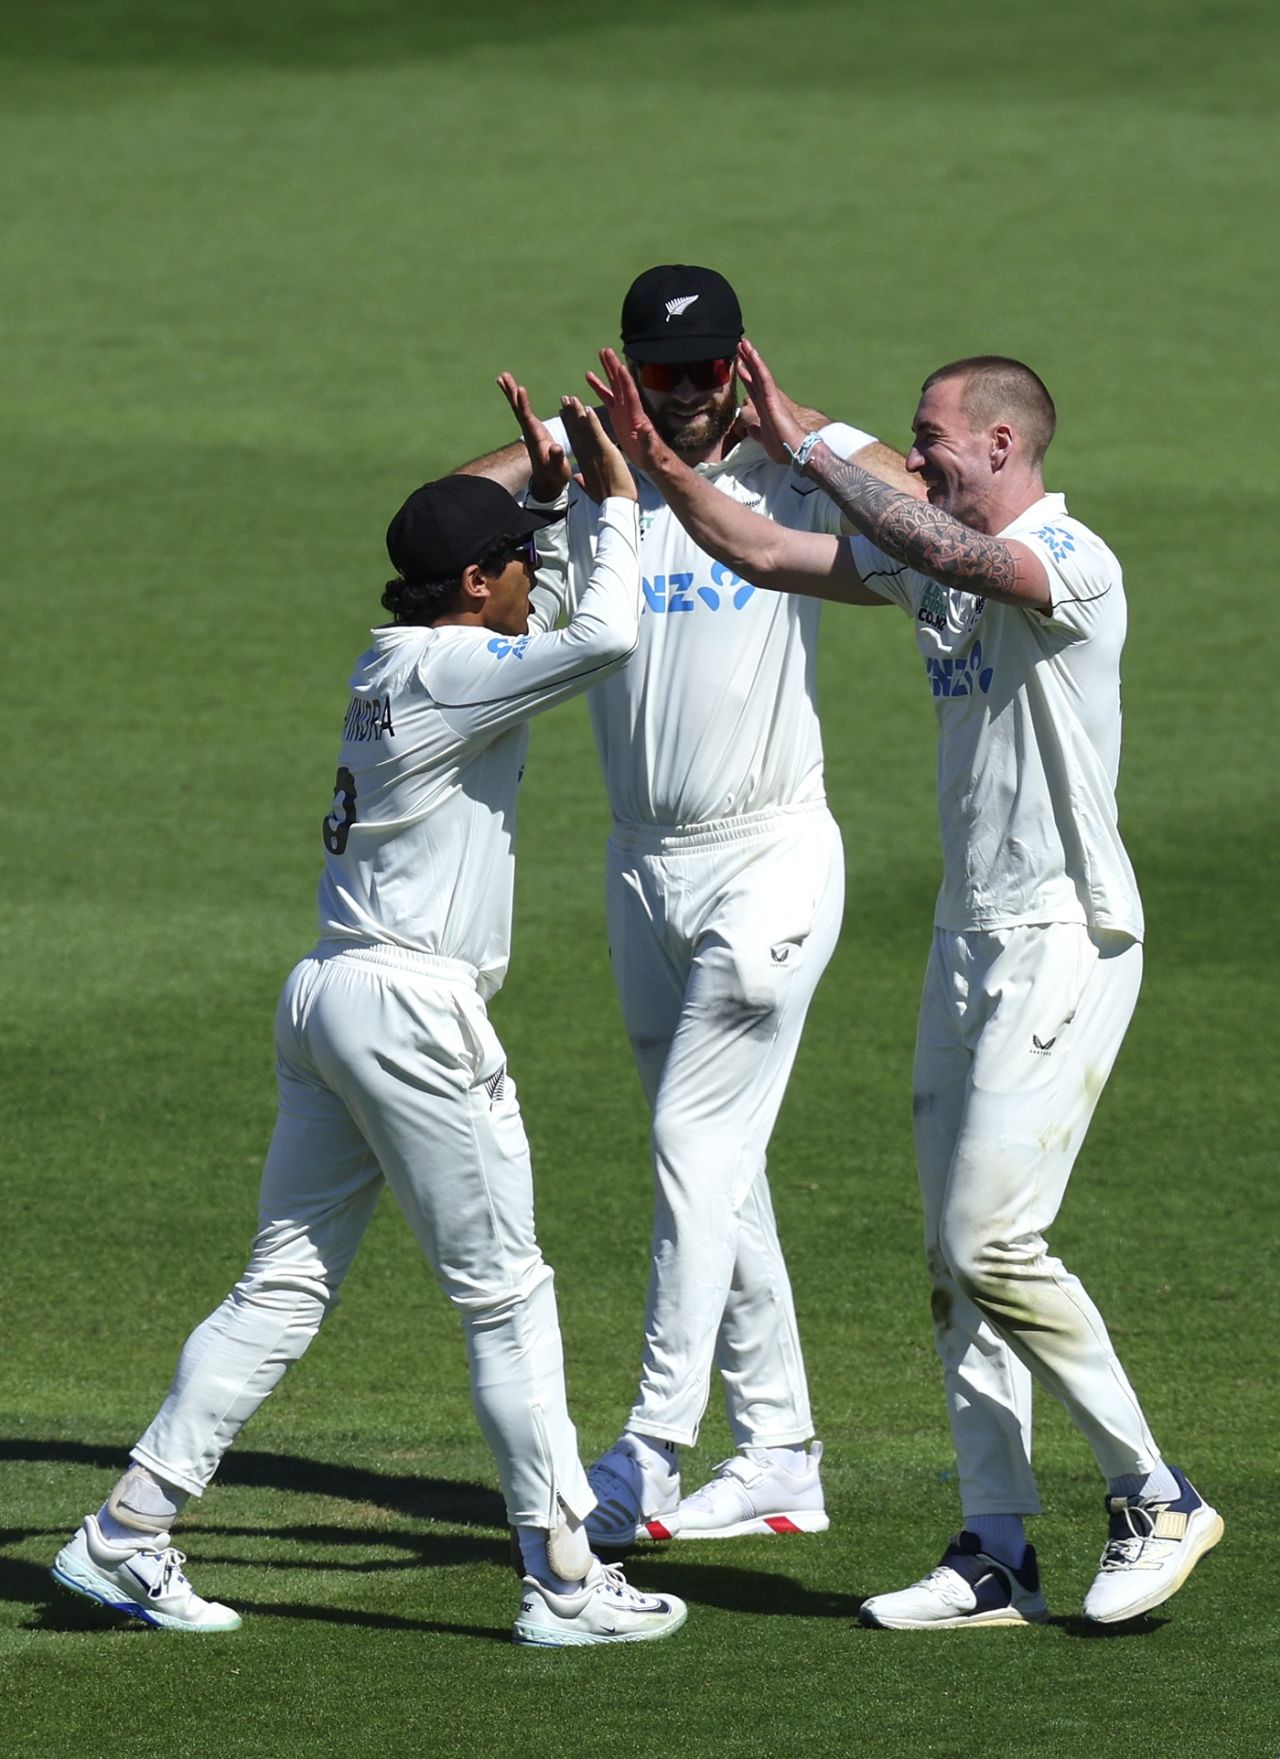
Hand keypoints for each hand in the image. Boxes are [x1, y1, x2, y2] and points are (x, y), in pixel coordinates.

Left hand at [497, 372, 569, 500]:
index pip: (527, 418)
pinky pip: (523, 410)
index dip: (523, 404)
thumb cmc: (555, 475)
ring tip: (503, 377)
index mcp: (536, 438)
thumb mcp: (558, 469)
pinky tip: (514, 390)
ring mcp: (530, 430)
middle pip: (518, 409)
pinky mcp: (533, 429)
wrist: (548, 481)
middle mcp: (529, 431)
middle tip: (503, 376)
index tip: (520, 389)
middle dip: (512, 393)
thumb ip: (556, 458)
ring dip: (511, 392)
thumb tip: (556, 448)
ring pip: (518, 408)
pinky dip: (518, 399)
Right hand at [559, 396, 636, 502]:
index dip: (569, 427)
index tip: (563, 415)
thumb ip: (583, 482)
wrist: (616, 505)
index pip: (575, 441)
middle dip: (570, 415)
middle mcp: (586, 456)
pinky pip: (597, 433)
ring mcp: (595, 453)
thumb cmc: (607, 499)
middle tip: (564, 399)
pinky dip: (592, 421)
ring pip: (584, 430)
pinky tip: (587, 409)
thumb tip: (577, 478)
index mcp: (584, 464)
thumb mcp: (591, 491)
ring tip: (571, 398)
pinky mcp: (606, 452)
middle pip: (576, 432)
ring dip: (577, 413)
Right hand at [586, 349, 670, 475]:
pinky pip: (606, 397)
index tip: (618, 365)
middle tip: (606, 350)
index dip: (625, 380)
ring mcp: (622, 409)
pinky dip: (598, 386)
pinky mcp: (616, 414)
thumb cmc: (651, 454)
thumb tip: (646, 428)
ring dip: (607, 370)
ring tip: (600, 354)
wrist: (651, 458)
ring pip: (613, 385)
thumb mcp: (648, 448)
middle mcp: (629, 407)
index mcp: (636, 414)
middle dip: (613, 366)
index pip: (630, 394)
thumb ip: (647, 438)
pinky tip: (590, 376)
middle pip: (620, 383)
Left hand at [734, 340, 805, 465]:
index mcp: (764, 409)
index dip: (746, 376)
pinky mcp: (773, 398)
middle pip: (755, 376)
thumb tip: (750, 428)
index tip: (739, 365)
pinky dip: (758, 365)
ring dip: (751, 357)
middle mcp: (767, 400)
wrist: (794, 451)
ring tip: (744, 343)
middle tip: (740, 346)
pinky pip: (764, 378)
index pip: (753, 388)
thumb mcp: (763, 439)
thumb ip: (756, 432)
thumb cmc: (783, 446)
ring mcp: (771, 397)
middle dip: (747, 361)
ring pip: (759, 373)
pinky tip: (752, 354)